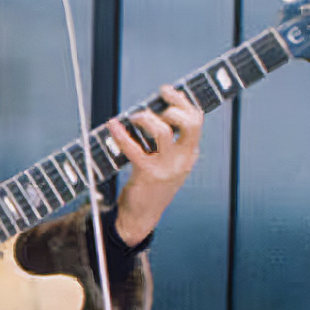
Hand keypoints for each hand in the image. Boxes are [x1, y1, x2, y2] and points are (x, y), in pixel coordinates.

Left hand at [106, 87, 205, 245]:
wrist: (142, 217)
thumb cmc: (151, 186)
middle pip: (190, 123)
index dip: (183, 102)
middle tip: (158, 99)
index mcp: (190, 154)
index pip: (197, 120)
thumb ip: (167, 142)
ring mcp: (167, 167)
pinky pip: (134, 148)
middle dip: (174, 105)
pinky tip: (113, 126)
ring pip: (163, 131)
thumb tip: (152, 111)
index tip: (168, 92)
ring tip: (135, 117)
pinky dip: (121, 134)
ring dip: (146, 118)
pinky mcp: (147, 174)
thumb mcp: (168, 163)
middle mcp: (183, 159)